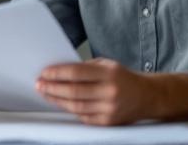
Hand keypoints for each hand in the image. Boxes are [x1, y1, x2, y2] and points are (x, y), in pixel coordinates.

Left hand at [35, 58, 187, 124]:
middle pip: (74, 91)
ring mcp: (109, 108)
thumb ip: (86, 68)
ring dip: (57, 100)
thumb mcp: (108, 65)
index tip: (44, 72)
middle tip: (39, 84)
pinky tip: (61, 103)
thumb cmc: (124, 78)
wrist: (148, 96)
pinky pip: (83, 116)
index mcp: (109, 73)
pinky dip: (70, 109)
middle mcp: (110, 91)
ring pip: (76, 106)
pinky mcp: (108, 122)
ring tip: (46, 93)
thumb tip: (60, 71)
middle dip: (53, 87)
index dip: (57, 73)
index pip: (77, 72)